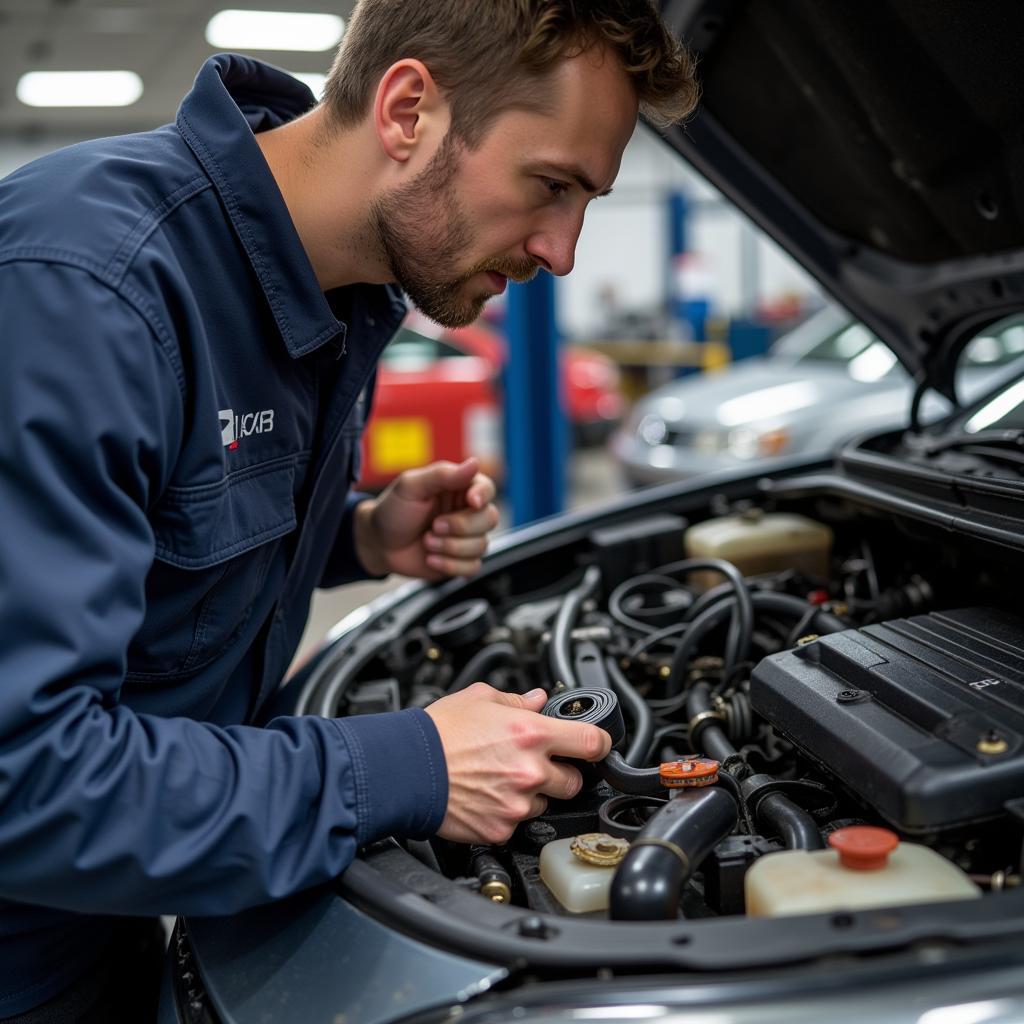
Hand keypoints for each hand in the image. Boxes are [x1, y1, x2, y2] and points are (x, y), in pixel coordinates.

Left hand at [354, 458, 498, 579]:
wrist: (378, 543)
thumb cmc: (393, 510)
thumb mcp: (411, 486)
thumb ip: (443, 475)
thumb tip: (474, 463)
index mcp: (458, 488)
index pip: (487, 488)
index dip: (483, 495)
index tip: (472, 501)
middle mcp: (466, 512)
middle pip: (489, 518)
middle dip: (460, 526)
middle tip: (434, 526)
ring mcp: (465, 537)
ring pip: (481, 545)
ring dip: (450, 547)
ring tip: (426, 542)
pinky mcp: (461, 560)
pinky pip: (473, 567)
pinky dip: (450, 565)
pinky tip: (431, 559)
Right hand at [424, 683, 612, 843]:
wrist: (405, 769)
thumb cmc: (438, 733)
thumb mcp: (479, 698)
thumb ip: (517, 700)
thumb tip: (539, 701)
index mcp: (531, 733)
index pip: (592, 742)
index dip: (599, 744)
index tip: (596, 746)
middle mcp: (530, 770)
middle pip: (573, 781)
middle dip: (559, 772)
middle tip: (532, 764)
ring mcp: (518, 804)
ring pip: (545, 804)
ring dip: (532, 795)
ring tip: (500, 780)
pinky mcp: (501, 829)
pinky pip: (518, 824)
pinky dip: (507, 814)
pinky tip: (487, 798)